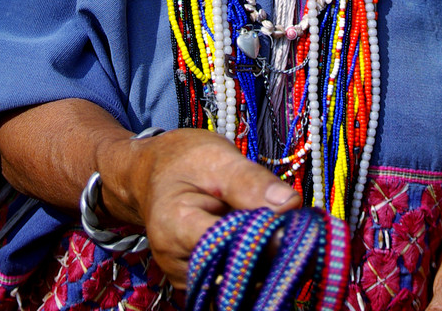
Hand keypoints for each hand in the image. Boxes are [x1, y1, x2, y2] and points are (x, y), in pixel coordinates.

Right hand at [97, 128, 300, 289]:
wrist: (149, 176)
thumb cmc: (180, 160)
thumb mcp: (215, 156)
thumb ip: (251, 181)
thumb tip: (291, 205)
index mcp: (176, 227)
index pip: (232, 246)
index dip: (267, 236)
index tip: (293, 219)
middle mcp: (180, 264)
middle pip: (241, 270)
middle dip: (273, 247)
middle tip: (293, 221)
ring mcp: (192, 281)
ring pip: (245, 279)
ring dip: (268, 255)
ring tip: (275, 225)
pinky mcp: (204, 285)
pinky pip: (239, 280)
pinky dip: (258, 261)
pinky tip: (263, 238)